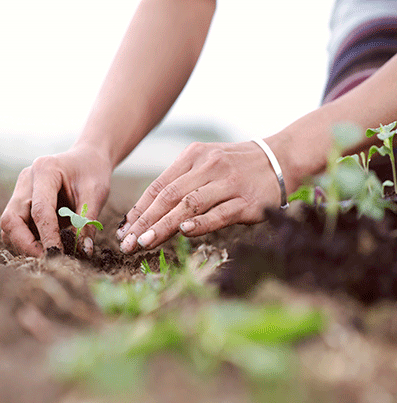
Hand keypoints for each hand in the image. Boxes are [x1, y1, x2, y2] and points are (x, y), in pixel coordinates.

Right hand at [0, 145, 111, 256]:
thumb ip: (88, 221)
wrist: (87, 159)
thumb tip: (83, 251)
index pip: (40, 210)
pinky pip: (16, 226)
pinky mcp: (21, 201)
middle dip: (26, 244)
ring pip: (9, 225)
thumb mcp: (96, 194)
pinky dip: (27, 240)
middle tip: (49, 259)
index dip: (48, 236)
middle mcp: (26, 180)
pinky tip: (46, 245)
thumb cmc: (93, 172)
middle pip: (11, 219)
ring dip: (24, 244)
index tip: (58, 255)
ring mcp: (20, 190)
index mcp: (45, 171)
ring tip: (50, 254)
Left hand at [116, 140, 285, 253]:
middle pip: (169, 196)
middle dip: (145, 222)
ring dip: (164, 225)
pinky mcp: (247, 200)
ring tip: (144, 243)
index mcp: (193, 156)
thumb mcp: (206, 162)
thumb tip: (149, 212)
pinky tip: (184, 232)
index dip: (139, 210)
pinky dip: (201, 223)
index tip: (124, 230)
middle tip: (128, 243)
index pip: (158, 186)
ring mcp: (228, 182)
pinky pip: (220, 213)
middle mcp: (208, 166)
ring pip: (189, 205)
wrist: (280, 158)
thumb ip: (181, 182)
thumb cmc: (236, 165)